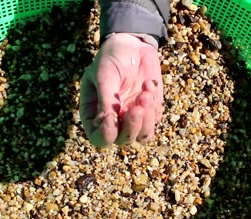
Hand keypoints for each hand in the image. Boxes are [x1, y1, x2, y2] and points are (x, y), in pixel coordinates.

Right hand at [79, 33, 163, 147]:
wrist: (132, 45)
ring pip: (143, 136)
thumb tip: (107, 122)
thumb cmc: (111, 58)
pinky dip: (154, 105)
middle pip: (123, 140)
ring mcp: (133, 118)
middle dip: (132, 126)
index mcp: (94, 115)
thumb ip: (106, 99)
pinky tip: (148, 84)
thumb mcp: (104, 74)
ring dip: (147, 118)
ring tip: (146, 93)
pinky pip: (155, 119)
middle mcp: (114, 121)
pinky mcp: (150, 111)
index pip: (99, 138)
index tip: (113, 117)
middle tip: (137, 106)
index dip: (106, 134)